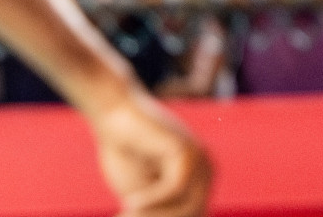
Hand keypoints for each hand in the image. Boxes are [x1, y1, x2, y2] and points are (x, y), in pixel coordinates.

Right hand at [86, 86, 211, 216]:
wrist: (115, 116)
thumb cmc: (126, 155)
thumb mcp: (145, 195)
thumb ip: (161, 212)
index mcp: (201, 183)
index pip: (192, 216)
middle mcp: (207, 171)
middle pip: (192, 214)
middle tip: (123, 216)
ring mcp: (201, 160)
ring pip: (188, 207)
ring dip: (153, 214)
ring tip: (126, 211)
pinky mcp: (187, 149)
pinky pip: (175, 187)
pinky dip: (151, 198)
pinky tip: (129, 200)